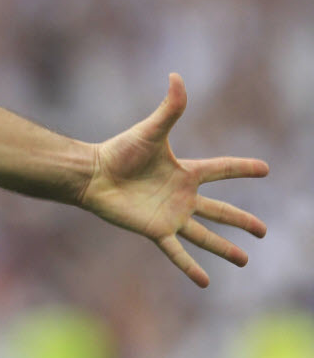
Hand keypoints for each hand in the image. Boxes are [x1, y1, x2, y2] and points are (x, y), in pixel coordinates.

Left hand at [79, 73, 267, 286]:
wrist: (92, 174)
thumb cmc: (119, 151)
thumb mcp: (150, 130)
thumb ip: (169, 108)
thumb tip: (176, 76)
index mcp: (184, 172)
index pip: (221, 169)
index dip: (242, 168)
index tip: (265, 169)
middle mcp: (181, 196)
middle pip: (219, 211)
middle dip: (242, 221)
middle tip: (264, 231)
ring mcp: (170, 215)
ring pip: (205, 235)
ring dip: (225, 248)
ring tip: (245, 260)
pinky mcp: (155, 229)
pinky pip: (176, 251)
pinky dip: (190, 266)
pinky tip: (205, 281)